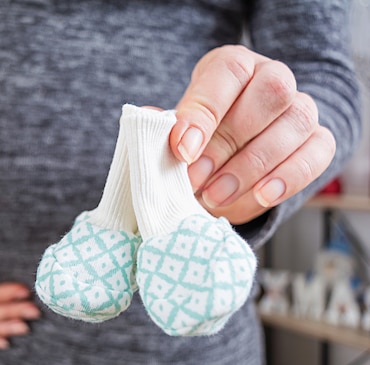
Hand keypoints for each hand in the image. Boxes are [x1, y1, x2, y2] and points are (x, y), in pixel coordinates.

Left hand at [168, 45, 334, 223]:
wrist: (229, 165)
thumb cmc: (199, 142)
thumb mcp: (178, 133)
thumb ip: (165, 129)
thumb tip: (149, 122)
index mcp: (232, 66)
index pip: (227, 72)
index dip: (204, 112)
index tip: (182, 150)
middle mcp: (272, 77)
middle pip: (269, 94)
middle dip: (227, 144)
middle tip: (195, 179)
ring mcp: (301, 107)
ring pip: (295, 123)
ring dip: (252, 166)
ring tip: (216, 195)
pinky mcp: (319, 140)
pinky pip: (317, 154)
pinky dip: (288, 177)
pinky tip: (260, 195)